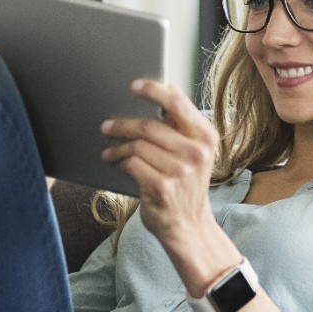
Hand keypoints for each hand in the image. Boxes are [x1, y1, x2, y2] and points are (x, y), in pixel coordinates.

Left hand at [101, 79, 219, 245]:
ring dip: (118, 147)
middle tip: (106, 126)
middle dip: (123, 125)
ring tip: (109, 150)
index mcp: (205, 138)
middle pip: (150, 126)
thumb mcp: (194, 152)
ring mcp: (179, 172)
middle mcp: (196, 153)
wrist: (188, 225)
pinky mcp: (161, 188)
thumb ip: (183, 123)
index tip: (135, 86)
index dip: (154, 91)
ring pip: (137, 146)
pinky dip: (120, 162)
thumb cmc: (186, 185)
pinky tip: (117, 163)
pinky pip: (131, 164)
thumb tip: (171, 88)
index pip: (178, 104)